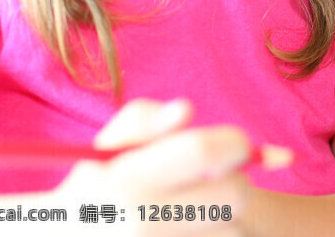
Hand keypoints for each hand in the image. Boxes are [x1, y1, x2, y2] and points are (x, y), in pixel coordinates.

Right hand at [56, 99, 252, 234]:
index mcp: (127, 180)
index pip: (204, 152)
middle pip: (234, 195)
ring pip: (234, 229)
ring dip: (225, 219)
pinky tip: (189, 231)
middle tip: (219, 180)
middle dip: (236, 182)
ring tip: (193, 213)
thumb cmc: (98, 187)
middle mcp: (143, 221)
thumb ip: (146, 120)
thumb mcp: (108, 149)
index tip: (236, 145)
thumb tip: (185, 110)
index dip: (233, 143)